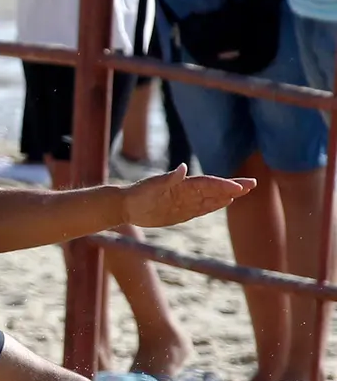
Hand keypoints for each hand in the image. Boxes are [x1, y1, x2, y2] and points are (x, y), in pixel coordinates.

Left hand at [123, 164, 253, 227]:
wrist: (126, 206)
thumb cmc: (138, 194)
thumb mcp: (152, 187)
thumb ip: (169, 179)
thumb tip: (182, 168)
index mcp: (182, 184)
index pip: (208, 183)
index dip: (223, 185)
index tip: (239, 187)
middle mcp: (187, 192)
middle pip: (214, 189)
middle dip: (233, 186)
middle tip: (253, 184)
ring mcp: (186, 202)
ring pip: (211, 198)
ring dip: (227, 194)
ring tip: (244, 191)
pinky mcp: (182, 212)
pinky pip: (202, 208)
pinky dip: (215, 204)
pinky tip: (225, 202)